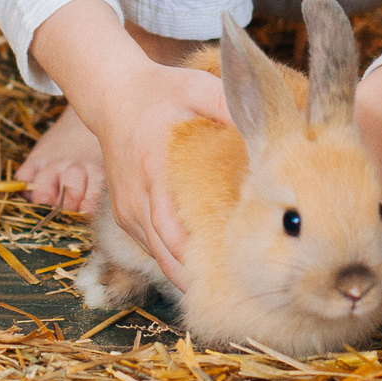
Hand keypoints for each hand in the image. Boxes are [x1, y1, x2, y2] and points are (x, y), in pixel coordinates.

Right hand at [91, 58, 227, 290]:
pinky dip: (173, 260)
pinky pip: (150, 247)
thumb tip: (268, 127)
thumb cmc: (161, 91)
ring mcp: (127, 210)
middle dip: (199, 277)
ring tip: (226, 289)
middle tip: (238, 293)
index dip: (199, 256)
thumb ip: (229, 105)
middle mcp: (136, 198)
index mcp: (154, 171)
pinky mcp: (125, 215)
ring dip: (186, 273)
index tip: (234, 270)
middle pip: (165, 254)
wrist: (113, 95)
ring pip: (156, 256)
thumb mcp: (197, 88)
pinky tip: (203, 269)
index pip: (172, 230)